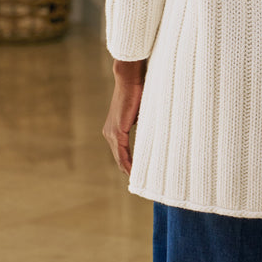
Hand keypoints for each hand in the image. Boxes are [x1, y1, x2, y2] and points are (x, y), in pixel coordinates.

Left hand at [102, 58, 147, 174]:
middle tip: (140, 183)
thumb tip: (151, 133)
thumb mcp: (141, 112)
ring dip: (128, 169)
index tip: (138, 174)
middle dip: (128, 170)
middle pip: (119, 158)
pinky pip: (122, 153)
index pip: (121, 152)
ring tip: (139, 181)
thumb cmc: (138, 90)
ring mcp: (111, 132)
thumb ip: (142, 124)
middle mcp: (109, 133)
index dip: (128, 163)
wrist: (130, 78)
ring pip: (119, 158)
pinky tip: (133, 172)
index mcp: (114, 129)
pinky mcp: (117, 131)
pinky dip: (128, 163)